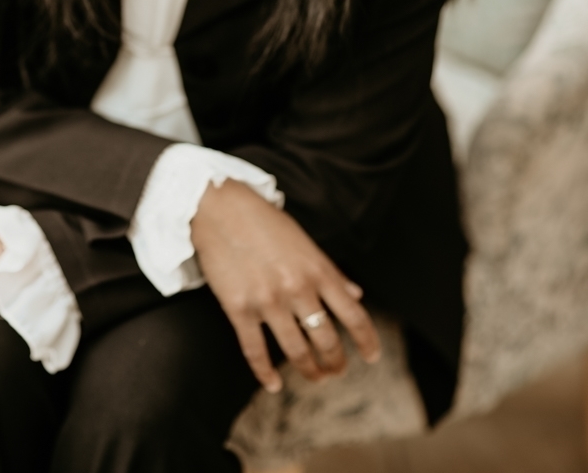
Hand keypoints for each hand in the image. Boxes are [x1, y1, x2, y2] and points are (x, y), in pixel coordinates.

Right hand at [191, 180, 380, 392]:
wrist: (220, 209)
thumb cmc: (264, 222)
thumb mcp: (304, 242)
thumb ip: (330, 271)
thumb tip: (356, 295)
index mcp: (317, 270)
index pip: (353, 314)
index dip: (367, 341)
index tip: (372, 357)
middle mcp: (297, 288)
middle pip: (327, 340)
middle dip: (336, 362)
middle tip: (336, 370)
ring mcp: (267, 301)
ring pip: (296, 351)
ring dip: (310, 371)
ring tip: (315, 376)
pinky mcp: (238, 309)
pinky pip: (255, 351)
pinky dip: (265, 373)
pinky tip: (273, 384)